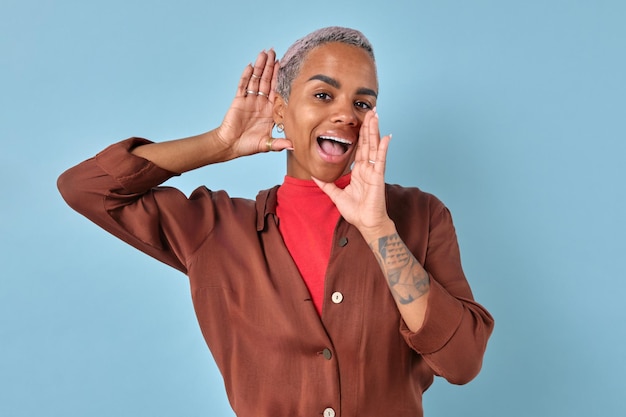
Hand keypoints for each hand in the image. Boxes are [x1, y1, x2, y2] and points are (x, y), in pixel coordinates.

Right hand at [216, 49, 292, 157]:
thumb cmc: (247, 146)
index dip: (280, 79)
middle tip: (274, 52)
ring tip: (264, 53)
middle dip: (271, 67)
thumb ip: (279, 144)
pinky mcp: (238, 100)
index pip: (277, 91)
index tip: (285, 66)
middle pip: (267, 81)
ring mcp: (249, 100)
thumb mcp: (266, 145)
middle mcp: (261, 103)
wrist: (230, 146)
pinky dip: (247, 76)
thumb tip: (294, 146)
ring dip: (260, 67)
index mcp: (270, 111)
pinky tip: (251, 66)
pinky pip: (243, 85)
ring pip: (256, 80)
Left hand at [313, 109, 394, 241]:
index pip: (360, 148)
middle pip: (368, 143)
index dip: (360, 134)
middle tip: (371, 110)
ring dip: (375, 131)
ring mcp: (374, 171)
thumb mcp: (335, 195)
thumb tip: (313, 175)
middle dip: (369, 126)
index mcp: (359, 171)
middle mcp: (367, 168)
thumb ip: (326, 184)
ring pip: (374, 147)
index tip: (361, 120)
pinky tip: (386, 137)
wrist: (366, 223)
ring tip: (376, 116)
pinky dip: (383, 148)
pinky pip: (380, 160)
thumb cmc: (356, 211)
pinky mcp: (378, 177)